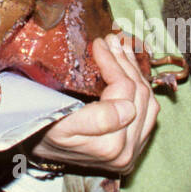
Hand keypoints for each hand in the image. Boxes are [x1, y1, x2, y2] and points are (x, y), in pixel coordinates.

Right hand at [30, 33, 158, 175]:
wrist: (40, 149)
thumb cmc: (42, 132)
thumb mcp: (57, 124)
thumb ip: (94, 120)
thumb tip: (128, 109)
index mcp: (109, 145)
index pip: (123, 91)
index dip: (113, 62)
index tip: (98, 43)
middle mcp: (127, 151)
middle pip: (139, 94)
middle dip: (124, 62)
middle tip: (110, 40)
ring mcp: (135, 149)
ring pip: (149, 100)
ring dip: (136, 71)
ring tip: (121, 49)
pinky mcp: (138, 145)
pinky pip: (150, 111)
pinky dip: (142, 86)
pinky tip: (129, 69)